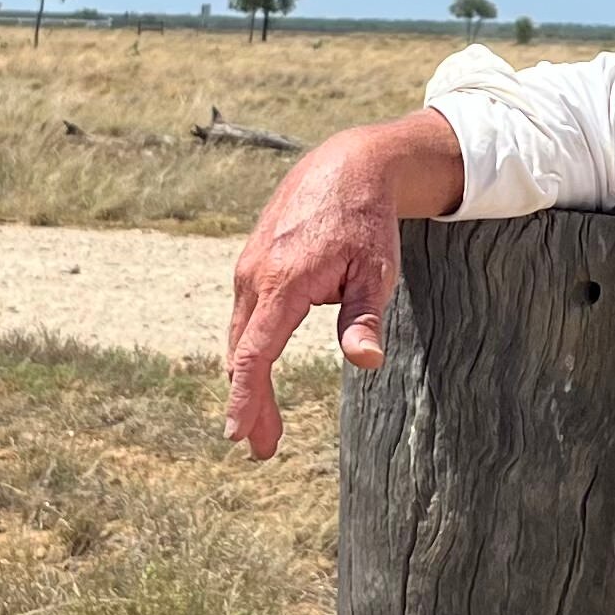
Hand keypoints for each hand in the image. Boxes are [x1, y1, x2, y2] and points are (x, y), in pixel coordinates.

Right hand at [223, 110, 460, 458]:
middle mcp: (255, 276)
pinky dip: (248, 350)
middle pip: (241, 354)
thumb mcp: (376, 271)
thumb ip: (364, 318)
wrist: (346, 165)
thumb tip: (366, 362)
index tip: (237, 434)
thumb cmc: (367, 222)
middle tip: (260, 449)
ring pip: (240, 336)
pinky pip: (245, 317)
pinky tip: (258, 371)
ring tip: (261, 424)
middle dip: (248, 404)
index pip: (253, 354)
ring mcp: (249, 268)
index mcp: (283, 283)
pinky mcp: (252, 263)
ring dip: (246, 380)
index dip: (244, 398)